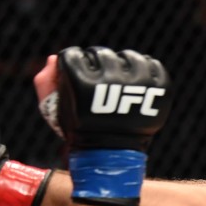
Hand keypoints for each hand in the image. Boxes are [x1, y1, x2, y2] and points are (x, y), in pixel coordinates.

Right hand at [55, 46, 170, 152]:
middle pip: (100, 53)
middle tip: (100, 85)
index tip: (78, 81)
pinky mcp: (159, 88)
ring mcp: (138, 83)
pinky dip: (147, 72)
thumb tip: (55, 58)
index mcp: (81, 82)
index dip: (73, 66)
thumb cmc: (80, 128)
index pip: (73, 55)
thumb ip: (46, 81)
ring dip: (123, 67)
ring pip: (128, 56)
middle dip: (97, 66)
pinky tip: (138, 86)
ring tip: (120, 85)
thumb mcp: (53, 108)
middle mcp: (110, 79)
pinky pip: (154, 65)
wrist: (110, 152)